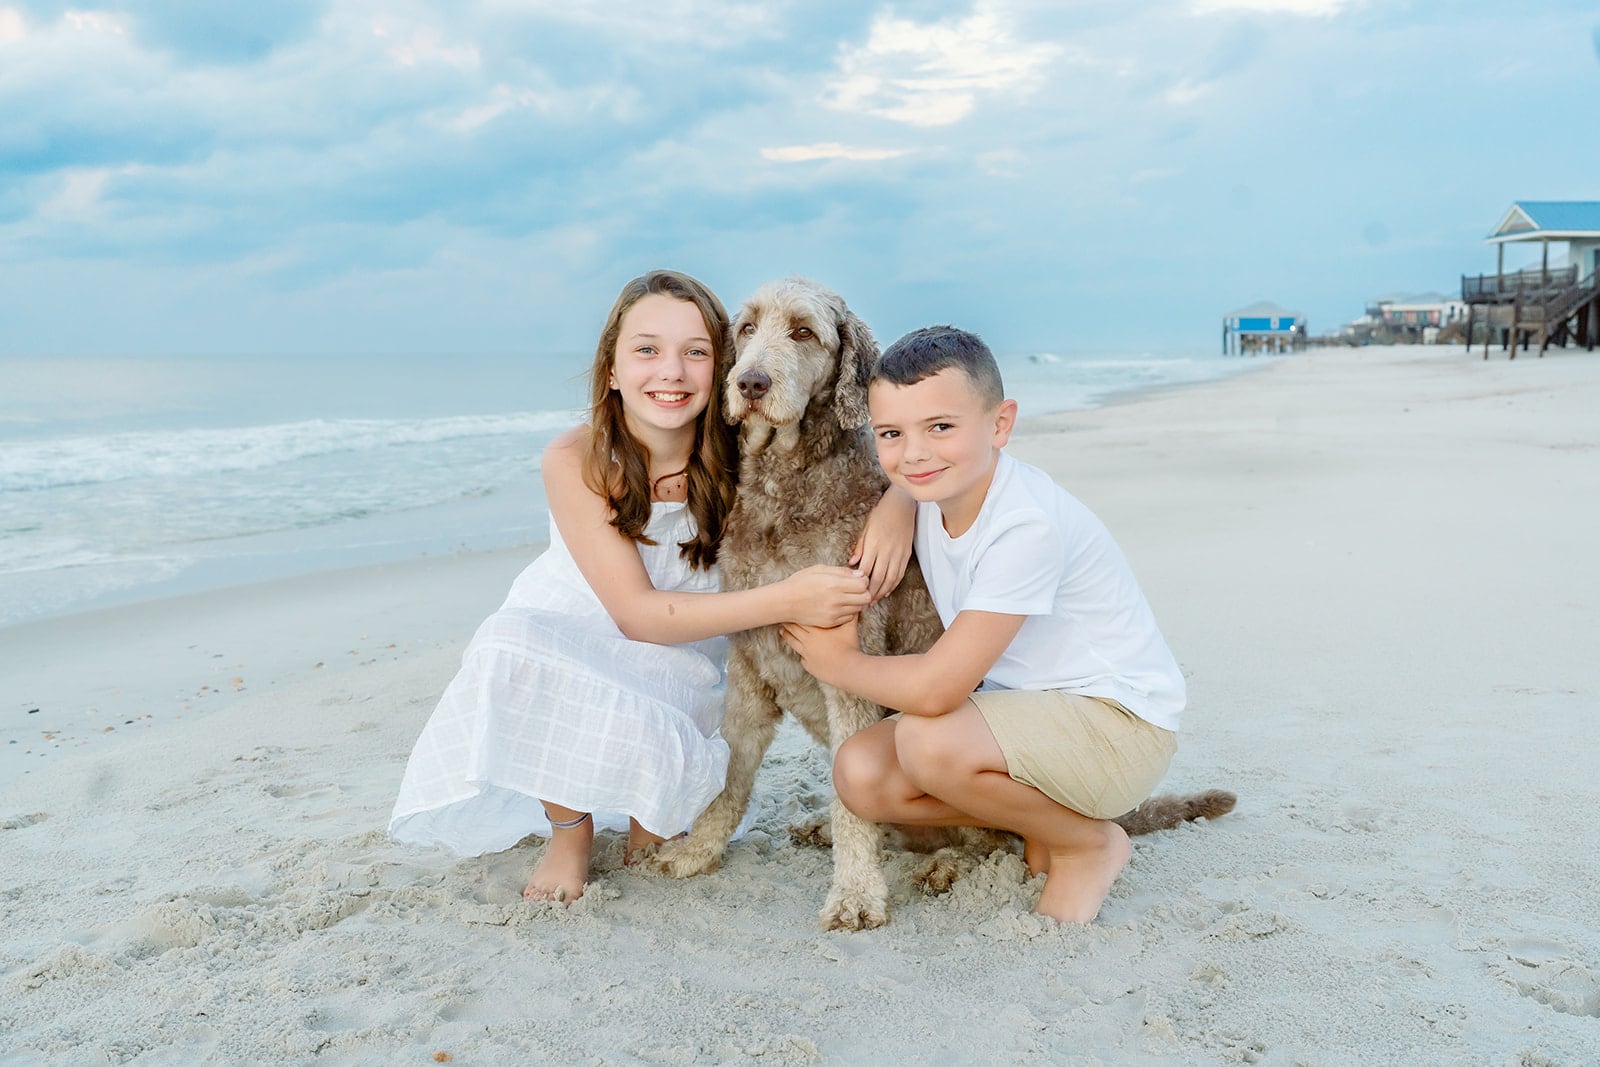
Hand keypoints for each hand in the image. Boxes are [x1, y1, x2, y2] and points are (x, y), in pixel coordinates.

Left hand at [780, 615, 860, 682]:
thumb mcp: (850, 627)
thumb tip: (854, 604)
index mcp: (816, 630)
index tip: (788, 608)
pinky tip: (801, 652)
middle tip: (781, 617)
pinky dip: (801, 654)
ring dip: (787, 636)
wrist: (848, 669)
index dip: (793, 614)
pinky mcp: (809, 666)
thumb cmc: (849, 646)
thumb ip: (850, 615)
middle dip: (787, 623)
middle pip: (792, 630)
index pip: (799, 619)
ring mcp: (807, 655)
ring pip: (793, 643)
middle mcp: (808, 642)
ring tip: (782, 631)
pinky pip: (802, 659)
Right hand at [781, 565, 870, 626]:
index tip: (857, 579)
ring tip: (846, 597)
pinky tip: (838, 605)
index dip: (863, 581)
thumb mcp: (820, 569)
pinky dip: (848, 611)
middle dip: (863, 592)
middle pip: (865, 598)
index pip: (863, 584)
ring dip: (856, 602)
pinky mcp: (831, 622)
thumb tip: (860, 575)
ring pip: (859, 608)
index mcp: (834, 584)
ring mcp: (834, 613)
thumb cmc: (800, 582)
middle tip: (855, 589)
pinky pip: (849, 617)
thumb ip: (842, 572)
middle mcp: (836, 600)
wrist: (785, 602)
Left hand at [851, 486, 914, 602]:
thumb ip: (859, 547)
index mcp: (873, 544)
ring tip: (874, 601)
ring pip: (890, 579)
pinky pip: (900, 573)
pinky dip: (893, 585)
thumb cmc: (881, 514)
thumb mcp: (866, 528)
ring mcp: (898, 553)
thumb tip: (852, 563)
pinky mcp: (906, 554)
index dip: (860, 584)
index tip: (854, 593)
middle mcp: (886, 551)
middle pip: (878, 578)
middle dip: (870, 593)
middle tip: (863, 604)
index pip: (866, 570)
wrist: (902, 505)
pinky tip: (887, 591)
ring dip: (882, 592)